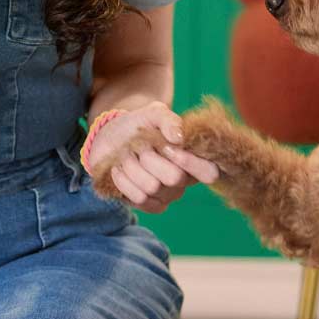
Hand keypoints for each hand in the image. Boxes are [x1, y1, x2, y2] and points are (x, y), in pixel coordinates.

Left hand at [88, 102, 219, 213]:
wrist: (110, 139)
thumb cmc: (137, 125)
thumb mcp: (153, 114)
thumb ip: (169, 120)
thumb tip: (178, 138)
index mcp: (194, 158)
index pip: (209, 172)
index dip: (190, 162)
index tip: (167, 146)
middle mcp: (184, 180)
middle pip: (174, 178)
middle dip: (149, 157)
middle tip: (139, 146)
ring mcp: (167, 195)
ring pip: (152, 187)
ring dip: (132, 166)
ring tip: (126, 155)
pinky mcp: (149, 205)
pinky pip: (139, 198)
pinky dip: (124, 180)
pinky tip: (119, 169)